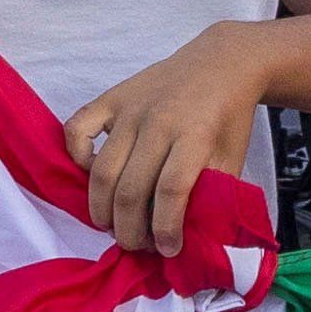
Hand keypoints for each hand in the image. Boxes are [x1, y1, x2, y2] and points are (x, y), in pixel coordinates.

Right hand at [60, 26, 275, 255]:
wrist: (221, 63)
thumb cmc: (228, 117)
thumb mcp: (233, 157)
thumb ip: (213, 193)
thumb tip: (189, 235)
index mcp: (195, 135)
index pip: (171, 192)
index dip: (165, 229)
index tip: (168, 249)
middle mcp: (158, 121)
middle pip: (130, 189)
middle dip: (130, 230)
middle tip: (137, 245)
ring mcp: (130, 108)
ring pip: (102, 170)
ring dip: (102, 209)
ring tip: (112, 225)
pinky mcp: (112, 97)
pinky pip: (77, 129)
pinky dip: (77, 157)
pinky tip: (92, 176)